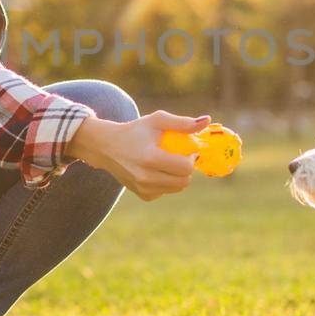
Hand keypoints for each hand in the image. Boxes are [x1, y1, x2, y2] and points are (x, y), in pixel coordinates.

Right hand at [65, 110, 211, 200]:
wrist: (107, 147)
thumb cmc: (135, 131)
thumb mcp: (157, 120)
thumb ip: (182, 122)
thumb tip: (207, 121)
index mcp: (150, 158)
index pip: (185, 167)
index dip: (192, 158)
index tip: (188, 150)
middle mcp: (145, 177)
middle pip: (184, 182)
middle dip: (188, 169)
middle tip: (182, 157)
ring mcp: (143, 188)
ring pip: (177, 188)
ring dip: (179, 176)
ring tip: (171, 162)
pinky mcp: (142, 195)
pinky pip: (165, 191)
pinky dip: (167, 182)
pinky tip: (158, 171)